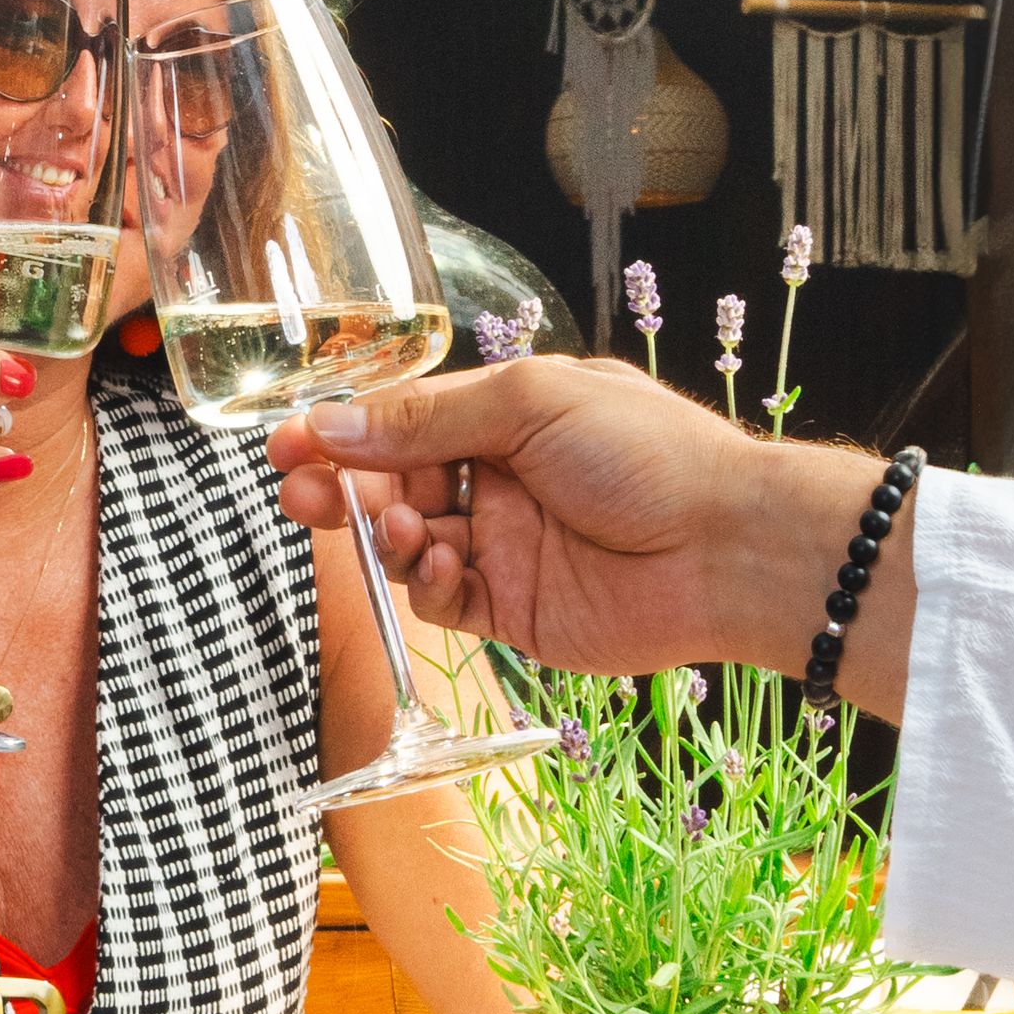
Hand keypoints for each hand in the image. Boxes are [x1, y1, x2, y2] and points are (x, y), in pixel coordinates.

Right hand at [259, 357, 896, 703]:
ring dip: (389, 536)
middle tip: (304, 493)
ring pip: (410, 546)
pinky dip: (430, 584)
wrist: (725, 546)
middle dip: (345, 488)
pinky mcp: (513, 611)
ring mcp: (504, 548)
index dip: (344, 433)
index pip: (403, 423)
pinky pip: (443, 600)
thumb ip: (427, 416)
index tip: (288, 443)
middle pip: (392, 486)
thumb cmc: (649, 455)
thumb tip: (335, 422)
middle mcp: (500, 481)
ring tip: (402, 530)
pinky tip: (445, 565)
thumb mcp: (530, 403)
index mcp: (507, 419)